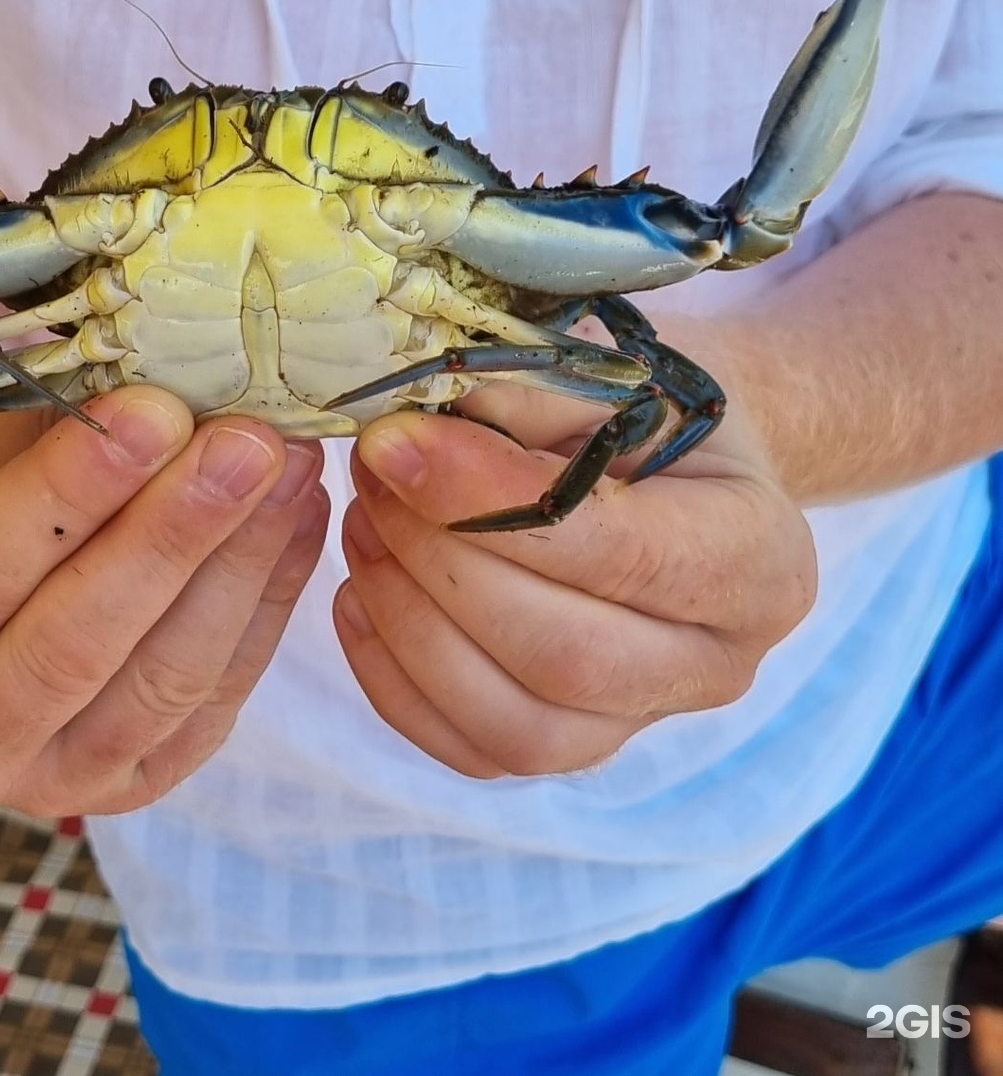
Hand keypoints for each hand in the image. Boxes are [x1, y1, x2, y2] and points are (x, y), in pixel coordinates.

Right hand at [0, 386, 327, 814]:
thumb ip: (42, 434)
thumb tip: (150, 372)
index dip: (66, 492)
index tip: (153, 410)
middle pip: (75, 643)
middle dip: (172, 532)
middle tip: (246, 441)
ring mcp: (61, 785)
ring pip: (166, 678)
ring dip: (241, 561)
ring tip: (293, 463)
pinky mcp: (146, 781)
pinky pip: (222, 693)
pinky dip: (270, 598)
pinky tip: (301, 514)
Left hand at [333, 361, 815, 778]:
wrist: (679, 459)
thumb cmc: (645, 404)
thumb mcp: (610, 370)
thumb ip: (524, 399)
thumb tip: (409, 433)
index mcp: (761, 556)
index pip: (618, 549)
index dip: (487, 499)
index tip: (397, 441)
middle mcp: (721, 663)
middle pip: (564, 656)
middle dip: (439, 562)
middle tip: (374, 471)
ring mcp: (649, 721)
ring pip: (516, 724)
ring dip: (410, 623)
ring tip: (366, 522)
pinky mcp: (578, 748)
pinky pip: (475, 751)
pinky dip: (397, 680)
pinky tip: (361, 594)